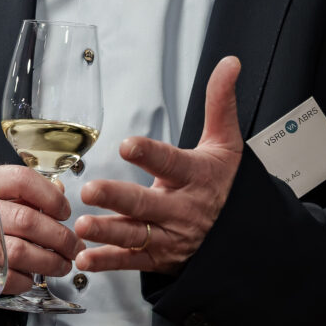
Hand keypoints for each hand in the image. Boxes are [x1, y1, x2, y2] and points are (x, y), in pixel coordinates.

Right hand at [0, 164, 82, 293]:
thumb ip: (19, 193)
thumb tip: (59, 191)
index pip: (21, 180)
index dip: (51, 197)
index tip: (65, 212)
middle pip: (24, 220)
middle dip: (58, 237)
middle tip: (73, 248)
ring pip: (14, 251)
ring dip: (45, 262)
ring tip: (59, 265)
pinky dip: (22, 280)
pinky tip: (30, 278)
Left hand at [75, 56, 242, 274]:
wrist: (243, 237)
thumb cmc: (226, 184)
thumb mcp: (227, 143)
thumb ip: (220, 101)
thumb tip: (230, 62)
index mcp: (194, 176)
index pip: (171, 163)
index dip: (150, 154)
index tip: (128, 145)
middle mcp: (180, 209)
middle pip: (146, 204)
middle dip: (118, 198)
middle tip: (92, 190)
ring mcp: (168, 236)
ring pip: (135, 235)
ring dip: (107, 232)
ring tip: (83, 227)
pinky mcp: (158, 258)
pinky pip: (131, 261)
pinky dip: (107, 262)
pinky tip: (85, 259)